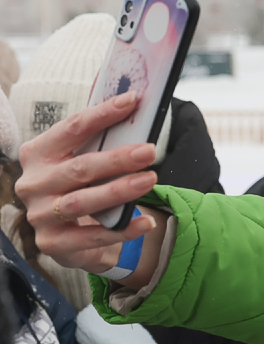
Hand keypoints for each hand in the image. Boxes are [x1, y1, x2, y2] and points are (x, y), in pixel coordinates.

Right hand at [15, 93, 162, 280]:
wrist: (68, 235)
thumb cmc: (79, 187)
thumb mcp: (80, 159)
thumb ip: (98, 137)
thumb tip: (130, 102)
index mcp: (37, 153)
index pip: (71, 128)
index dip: (102, 114)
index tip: (132, 101)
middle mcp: (33, 183)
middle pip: (80, 168)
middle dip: (118, 159)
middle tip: (150, 151)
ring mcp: (40, 215)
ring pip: (83, 202)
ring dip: (120, 191)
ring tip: (150, 179)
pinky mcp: (53, 243)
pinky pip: (93, 236)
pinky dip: (123, 229)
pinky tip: (146, 222)